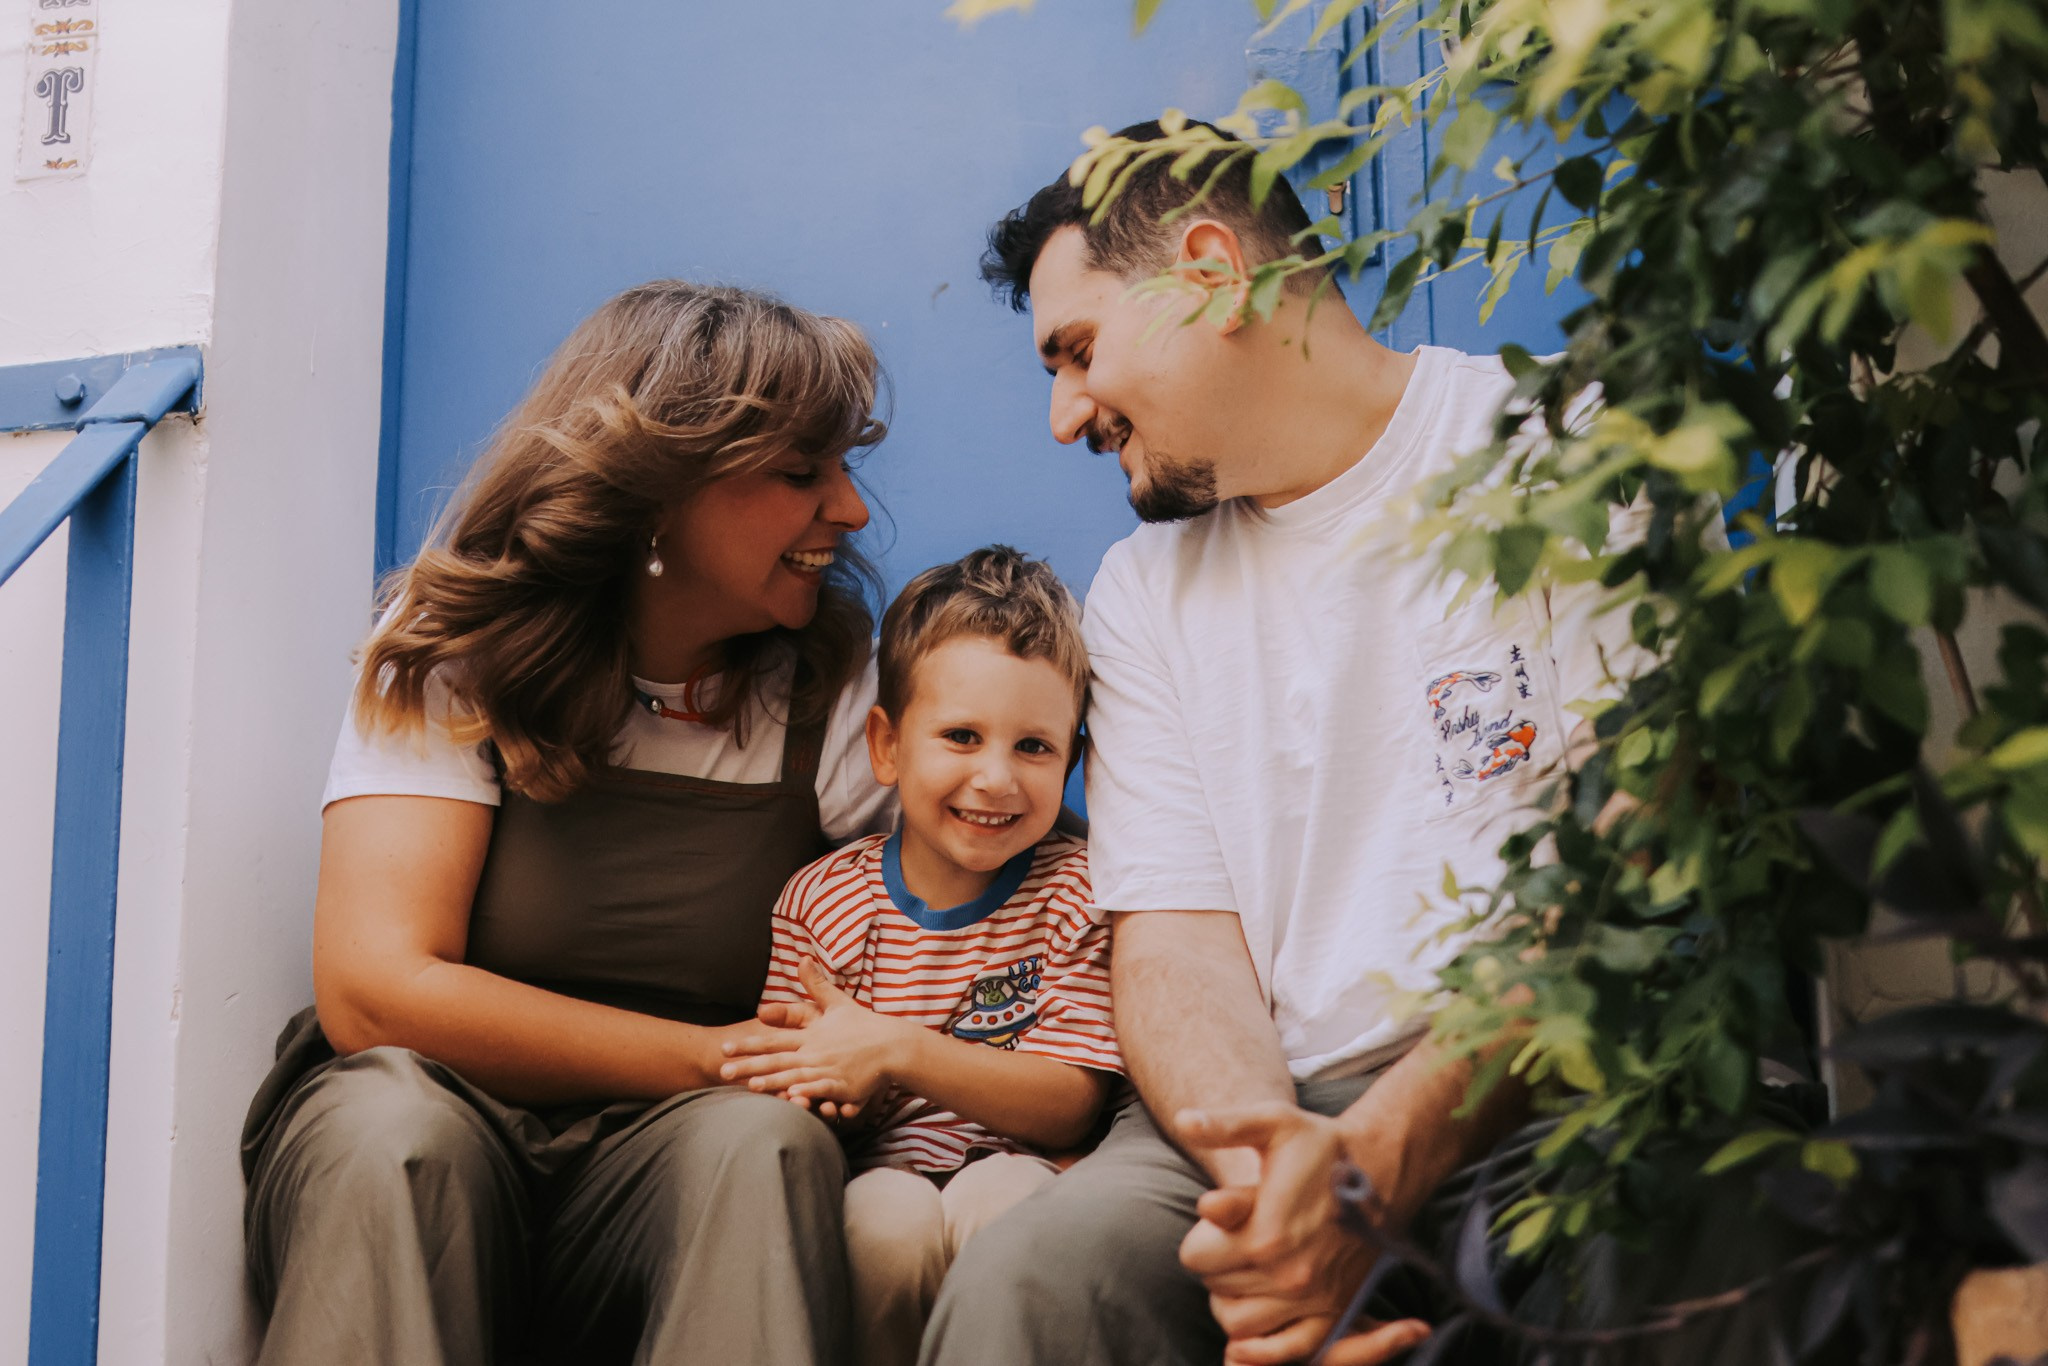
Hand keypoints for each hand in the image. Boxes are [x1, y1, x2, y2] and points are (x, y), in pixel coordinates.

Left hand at [720, 958, 907, 1118]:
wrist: (892, 1044)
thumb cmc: (864, 1025)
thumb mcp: (837, 1002)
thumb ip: (816, 984)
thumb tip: (802, 957)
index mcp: (811, 1034)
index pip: (774, 1039)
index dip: (749, 1044)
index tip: (726, 1047)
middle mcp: (816, 1051)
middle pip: (778, 1059)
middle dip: (749, 1066)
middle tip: (722, 1072)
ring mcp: (829, 1068)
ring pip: (796, 1076)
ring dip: (773, 1082)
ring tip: (751, 1086)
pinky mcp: (843, 1084)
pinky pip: (823, 1089)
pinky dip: (808, 1092)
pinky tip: (793, 1098)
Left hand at [1177, 1102, 1427, 1364]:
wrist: (1381, 1168)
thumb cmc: (1321, 1145)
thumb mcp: (1272, 1123)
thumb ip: (1223, 1126)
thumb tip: (1183, 1121)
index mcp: (1265, 1236)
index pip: (1195, 1258)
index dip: (1200, 1238)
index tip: (1216, 1224)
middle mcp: (1288, 1277)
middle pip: (1215, 1291)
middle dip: (1216, 1267)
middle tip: (1233, 1243)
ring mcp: (1312, 1300)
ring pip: (1240, 1326)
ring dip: (1233, 1303)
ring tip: (1243, 1273)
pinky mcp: (1332, 1311)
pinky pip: (1287, 1350)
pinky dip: (1261, 1351)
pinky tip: (1246, 1342)